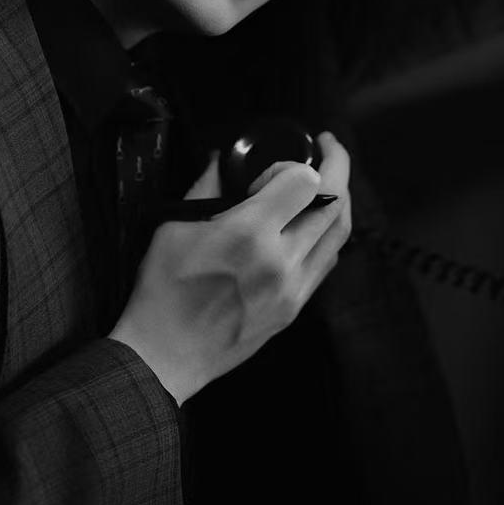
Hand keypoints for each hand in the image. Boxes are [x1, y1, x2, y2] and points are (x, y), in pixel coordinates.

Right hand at [109, 131, 352, 403]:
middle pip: (335, 203)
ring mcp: (294, 289)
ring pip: (340, 233)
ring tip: (328, 182)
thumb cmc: (163, 289)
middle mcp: (281, 261)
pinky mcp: (295, 308)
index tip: (270, 172)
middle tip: (327, 149)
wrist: (165, 355)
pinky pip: (327, 261)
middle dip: (337, 167)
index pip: (306, 182)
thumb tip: (224, 158)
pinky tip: (313, 225)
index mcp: (249, 235)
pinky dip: (328, 235)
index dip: (293, 165)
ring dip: (340, 200)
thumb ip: (208, 185)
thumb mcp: (174, 226)